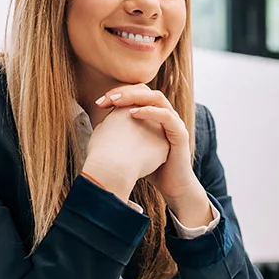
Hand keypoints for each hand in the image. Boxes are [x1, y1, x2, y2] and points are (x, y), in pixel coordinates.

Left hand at [96, 85, 211, 227]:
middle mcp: (165, 114)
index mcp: (153, 115)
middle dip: (124, 92)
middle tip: (106, 99)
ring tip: (116, 102)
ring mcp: (174, 122)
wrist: (171, 187)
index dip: (117, 94)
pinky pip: (166, 116)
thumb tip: (99, 127)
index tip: (99, 103)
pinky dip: (149, 111)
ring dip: (135, 97)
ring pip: (157, 98)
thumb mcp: (130, 147)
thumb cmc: (149, 168)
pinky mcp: (180, 133)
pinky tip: (132, 113)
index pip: (136, 93)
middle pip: (146, 91)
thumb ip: (120, 134)